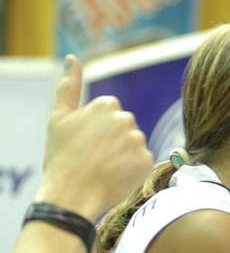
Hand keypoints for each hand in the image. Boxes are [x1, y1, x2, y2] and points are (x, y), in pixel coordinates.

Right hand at [35, 55, 152, 220]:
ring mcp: (138, 140)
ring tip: (105, 168)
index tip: (87, 142)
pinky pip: (143, 163)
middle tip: (94, 157)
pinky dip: (133, 170)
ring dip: (124, 155)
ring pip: (135, 145)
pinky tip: (116, 177)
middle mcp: (126, 118)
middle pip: (126, 128)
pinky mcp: (147, 161)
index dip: (99, 129)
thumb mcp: (59, 118)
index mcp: (106, 104)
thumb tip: (73, 58)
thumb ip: (68, 86)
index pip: (111, 112)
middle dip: (114, 140)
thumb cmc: (62, 157)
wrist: (72, 194)